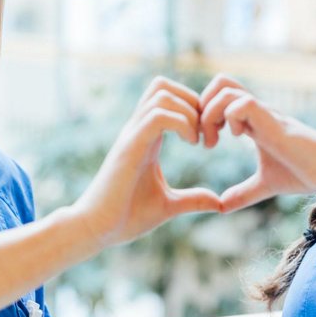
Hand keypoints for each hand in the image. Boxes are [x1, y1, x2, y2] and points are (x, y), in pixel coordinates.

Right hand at [73, 77, 221, 247]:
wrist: (97, 230)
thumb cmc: (126, 217)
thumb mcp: (168, 205)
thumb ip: (192, 199)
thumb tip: (218, 203)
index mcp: (146, 138)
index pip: (167, 97)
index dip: (194, 107)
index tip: (209, 136)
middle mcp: (137, 130)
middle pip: (163, 85)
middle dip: (193, 101)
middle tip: (207, 134)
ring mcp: (132, 136)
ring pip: (161, 94)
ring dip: (189, 112)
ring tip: (199, 141)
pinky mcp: (129, 148)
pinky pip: (157, 116)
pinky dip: (181, 122)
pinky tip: (190, 143)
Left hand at [199, 74, 315, 211]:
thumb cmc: (304, 174)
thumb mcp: (265, 184)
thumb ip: (243, 193)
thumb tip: (222, 206)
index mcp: (253, 121)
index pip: (221, 95)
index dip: (205, 114)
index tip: (206, 142)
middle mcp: (257, 111)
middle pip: (220, 82)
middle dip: (202, 108)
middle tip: (206, 139)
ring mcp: (265, 113)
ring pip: (226, 89)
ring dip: (211, 114)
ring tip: (215, 142)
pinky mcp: (273, 120)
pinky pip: (243, 103)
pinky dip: (230, 118)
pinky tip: (237, 138)